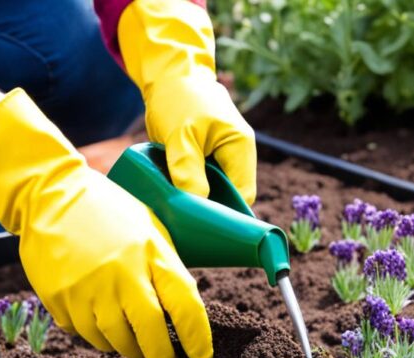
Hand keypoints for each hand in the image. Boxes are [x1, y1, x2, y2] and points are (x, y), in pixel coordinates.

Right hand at [0, 90, 211, 357]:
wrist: (49, 194)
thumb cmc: (109, 212)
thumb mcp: (149, 230)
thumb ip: (166, 268)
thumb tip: (183, 312)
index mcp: (150, 254)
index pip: (184, 305)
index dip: (197, 337)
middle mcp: (120, 275)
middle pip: (150, 334)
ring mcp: (87, 290)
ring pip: (116, 341)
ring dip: (130, 347)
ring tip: (134, 341)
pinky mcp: (59, 299)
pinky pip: (85, 334)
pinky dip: (98, 335)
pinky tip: (101, 319)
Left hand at [119, 0, 256, 204]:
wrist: (170, 75)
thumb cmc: (178, 100)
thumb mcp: (180, 136)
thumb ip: (189, 169)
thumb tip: (197, 204)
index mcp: (240, 147)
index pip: (243, 193)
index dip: (226, 212)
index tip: (202, 224)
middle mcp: (237, 154)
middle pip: (231, 195)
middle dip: (211, 208)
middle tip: (187, 222)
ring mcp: (223, 156)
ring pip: (216, 189)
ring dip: (199, 198)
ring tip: (179, 210)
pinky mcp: (208, 156)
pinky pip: (204, 180)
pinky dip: (192, 188)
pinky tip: (176, 196)